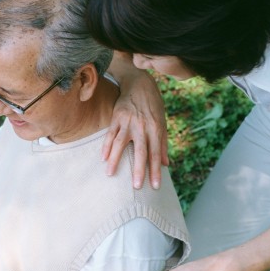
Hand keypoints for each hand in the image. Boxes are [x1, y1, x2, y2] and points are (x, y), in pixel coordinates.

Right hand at [102, 60, 167, 188]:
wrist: (140, 83)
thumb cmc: (153, 105)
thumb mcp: (162, 122)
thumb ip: (163, 143)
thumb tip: (166, 164)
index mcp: (156, 128)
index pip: (156, 153)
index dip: (156, 170)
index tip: (155, 185)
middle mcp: (142, 126)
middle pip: (140, 151)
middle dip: (139, 170)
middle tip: (137, 186)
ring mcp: (128, 121)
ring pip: (121, 144)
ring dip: (115, 160)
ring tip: (110, 174)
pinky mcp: (116, 117)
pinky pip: (110, 134)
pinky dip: (106, 146)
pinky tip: (103, 158)